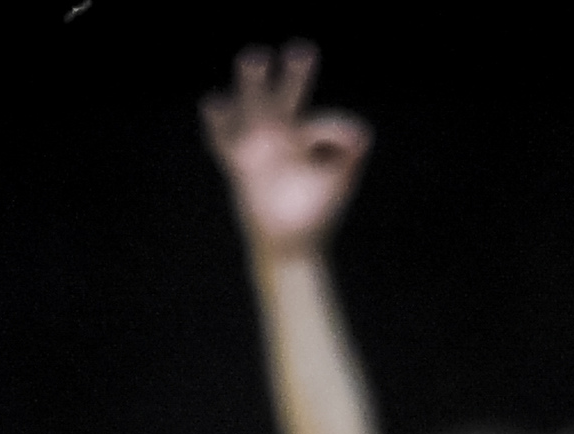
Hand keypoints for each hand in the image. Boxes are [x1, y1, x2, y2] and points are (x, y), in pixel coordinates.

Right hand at [201, 44, 371, 260]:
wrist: (289, 241)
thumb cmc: (316, 208)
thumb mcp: (340, 178)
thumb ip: (349, 151)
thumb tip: (358, 132)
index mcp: (306, 134)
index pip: (320, 121)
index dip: (330, 132)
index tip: (345, 146)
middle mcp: (279, 131)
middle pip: (285, 94)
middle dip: (293, 74)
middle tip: (304, 52)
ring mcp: (257, 143)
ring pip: (251, 102)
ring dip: (252, 81)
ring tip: (256, 58)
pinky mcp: (237, 161)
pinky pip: (222, 136)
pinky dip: (218, 121)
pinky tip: (215, 103)